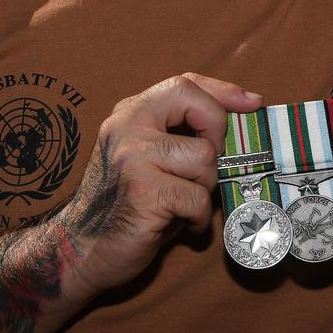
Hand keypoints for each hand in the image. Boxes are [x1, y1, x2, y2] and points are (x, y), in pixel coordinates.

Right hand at [59, 73, 260, 295]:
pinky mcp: (144, 192)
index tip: (251, 103)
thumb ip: (180, 131)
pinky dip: (198, 217)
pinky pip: (198, 198)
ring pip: (205, 158)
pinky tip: (181, 223)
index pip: (184, 83)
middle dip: (217, 136)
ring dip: (204, 187)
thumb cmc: (128, 202)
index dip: (222, 91)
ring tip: (183, 201)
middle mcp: (128, 126)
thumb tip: (244, 109)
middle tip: (206, 167)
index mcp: (131, 112)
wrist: (82, 249)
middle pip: (198, 106)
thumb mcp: (149, 154)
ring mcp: (134, 157)